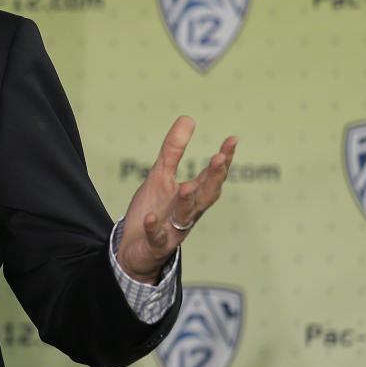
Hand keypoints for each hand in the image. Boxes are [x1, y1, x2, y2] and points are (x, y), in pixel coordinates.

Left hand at [116, 115, 236, 282]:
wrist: (133, 248)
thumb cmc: (153, 210)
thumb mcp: (160, 176)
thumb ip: (173, 150)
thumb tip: (188, 118)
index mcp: (192, 196)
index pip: (212, 177)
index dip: (223, 160)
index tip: (232, 140)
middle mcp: (188, 213)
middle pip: (206, 196)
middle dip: (214, 179)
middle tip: (219, 159)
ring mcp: (173, 231)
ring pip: (185, 217)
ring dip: (187, 203)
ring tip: (186, 187)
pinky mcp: (156, 245)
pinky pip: (157, 238)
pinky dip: (155, 229)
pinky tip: (150, 219)